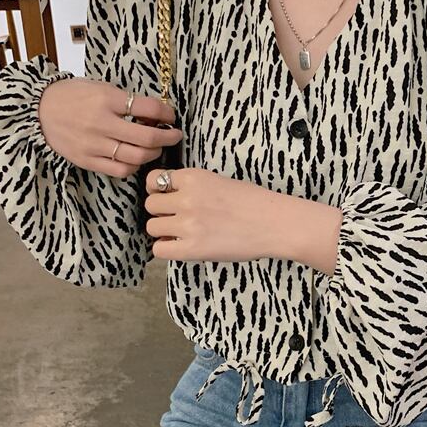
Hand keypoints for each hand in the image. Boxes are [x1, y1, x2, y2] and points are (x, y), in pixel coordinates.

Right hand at [38, 78, 182, 176]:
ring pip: (137, 157)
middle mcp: (101, 124)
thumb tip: (156, 112)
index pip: (147, 108)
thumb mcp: (100, 88)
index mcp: (106, 100)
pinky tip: (136, 158)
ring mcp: (94, 145)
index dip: (166, 112)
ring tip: (156, 147)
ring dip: (154, 153)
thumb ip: (126, 101)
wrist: (37, 111)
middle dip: (168, 137)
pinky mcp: (87, 161)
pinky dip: (134, 166)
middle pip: (147, 138)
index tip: (171, 115)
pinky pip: (120, 170)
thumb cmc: (73, 96)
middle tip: (174, 135)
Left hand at [143, 167, 279, 261]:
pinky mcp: (192, 248)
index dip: (159, 190)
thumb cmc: (255, 203)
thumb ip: (194, 187)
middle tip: (178, 219)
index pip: (154, 180)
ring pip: (152, 227)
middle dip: (161, 213)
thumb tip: (172, 197)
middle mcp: (186, 198)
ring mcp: (187, 224)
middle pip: (150, 205)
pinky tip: (182, 247)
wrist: (275, 223)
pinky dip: (167, 249)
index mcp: (194, 177)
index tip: (168, 198)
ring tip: (182, 234)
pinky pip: (160, 249)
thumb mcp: (220, 181)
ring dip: (164, 231)